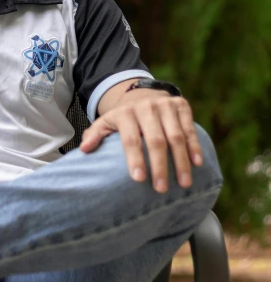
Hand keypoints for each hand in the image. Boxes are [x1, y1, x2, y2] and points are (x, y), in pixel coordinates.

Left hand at [79, 89, 203, 192]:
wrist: (142, 93)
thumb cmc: (124, 117)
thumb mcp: (106, 122)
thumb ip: (95, 134)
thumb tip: (84, 149)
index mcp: (125, 113)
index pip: (130, 138)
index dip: (134, 158)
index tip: (138, 179)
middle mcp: (146, 107)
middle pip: (155, 140)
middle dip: (159, 165)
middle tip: (161, 189)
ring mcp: (165, 105)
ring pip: (175, 136)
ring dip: (181, 161)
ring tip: (184, 184)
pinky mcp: (181, 105)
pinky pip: (189, 128)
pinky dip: (194, 146)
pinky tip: (197, 164)